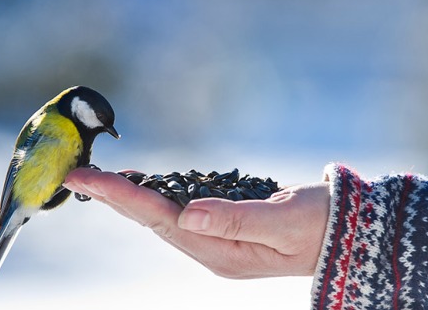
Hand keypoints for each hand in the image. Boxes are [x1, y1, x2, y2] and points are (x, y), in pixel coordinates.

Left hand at [64, 168, 329, 278]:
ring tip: (96, 179)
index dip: (120, 197)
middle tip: (76, 174)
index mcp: (220, 252)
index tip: (86, 179)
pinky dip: (155, 195)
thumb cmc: (322, 226)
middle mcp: (211, 249)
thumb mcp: (284, 222)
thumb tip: (187, 212)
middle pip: (150, 219)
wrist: (351, 234)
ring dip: (129, 197)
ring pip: (161, 215)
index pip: (159, 219)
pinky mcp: (225, 227)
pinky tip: (140, 185)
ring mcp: (217, 240)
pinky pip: (179, 210)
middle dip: (112, 196)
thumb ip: (236, 219)